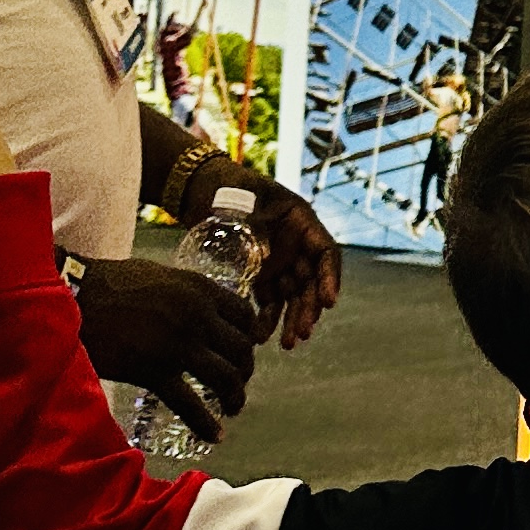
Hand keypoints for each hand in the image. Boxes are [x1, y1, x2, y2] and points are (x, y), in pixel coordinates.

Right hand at [72, 256, 259, 436]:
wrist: (74, 297)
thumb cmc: (112, 283)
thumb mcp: (162, 276)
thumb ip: (188, 294)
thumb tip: (202, 309)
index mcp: (201, 289)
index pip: (245, 314)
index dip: (250, 334)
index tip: (246, 349)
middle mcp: (198, 316)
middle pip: (241, 348)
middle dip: (245, 369)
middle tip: (238, 381)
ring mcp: (178, 345)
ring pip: (224, 377)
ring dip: (235, 395)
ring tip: (233, 407)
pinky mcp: (154, 371)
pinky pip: (189, 403)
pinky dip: (206, 423)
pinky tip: (216, 435)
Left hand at [173, 152, 343, 345]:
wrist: (199, 189)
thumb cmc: (226, 186)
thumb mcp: (244, 200)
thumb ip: (256, 227)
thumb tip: (265, 255)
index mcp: (301, 222)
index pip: (326, 253)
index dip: (330, 278)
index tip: (328, 302)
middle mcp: (295, 244)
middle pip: (311, 281)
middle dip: (309, 308)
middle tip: (303, 332)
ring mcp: (278, 261)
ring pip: (293, 296)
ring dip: (293, 320)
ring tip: (289, 343)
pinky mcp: (258, 274)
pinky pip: (268, 300)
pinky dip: (266, 318)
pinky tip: (259, 336)